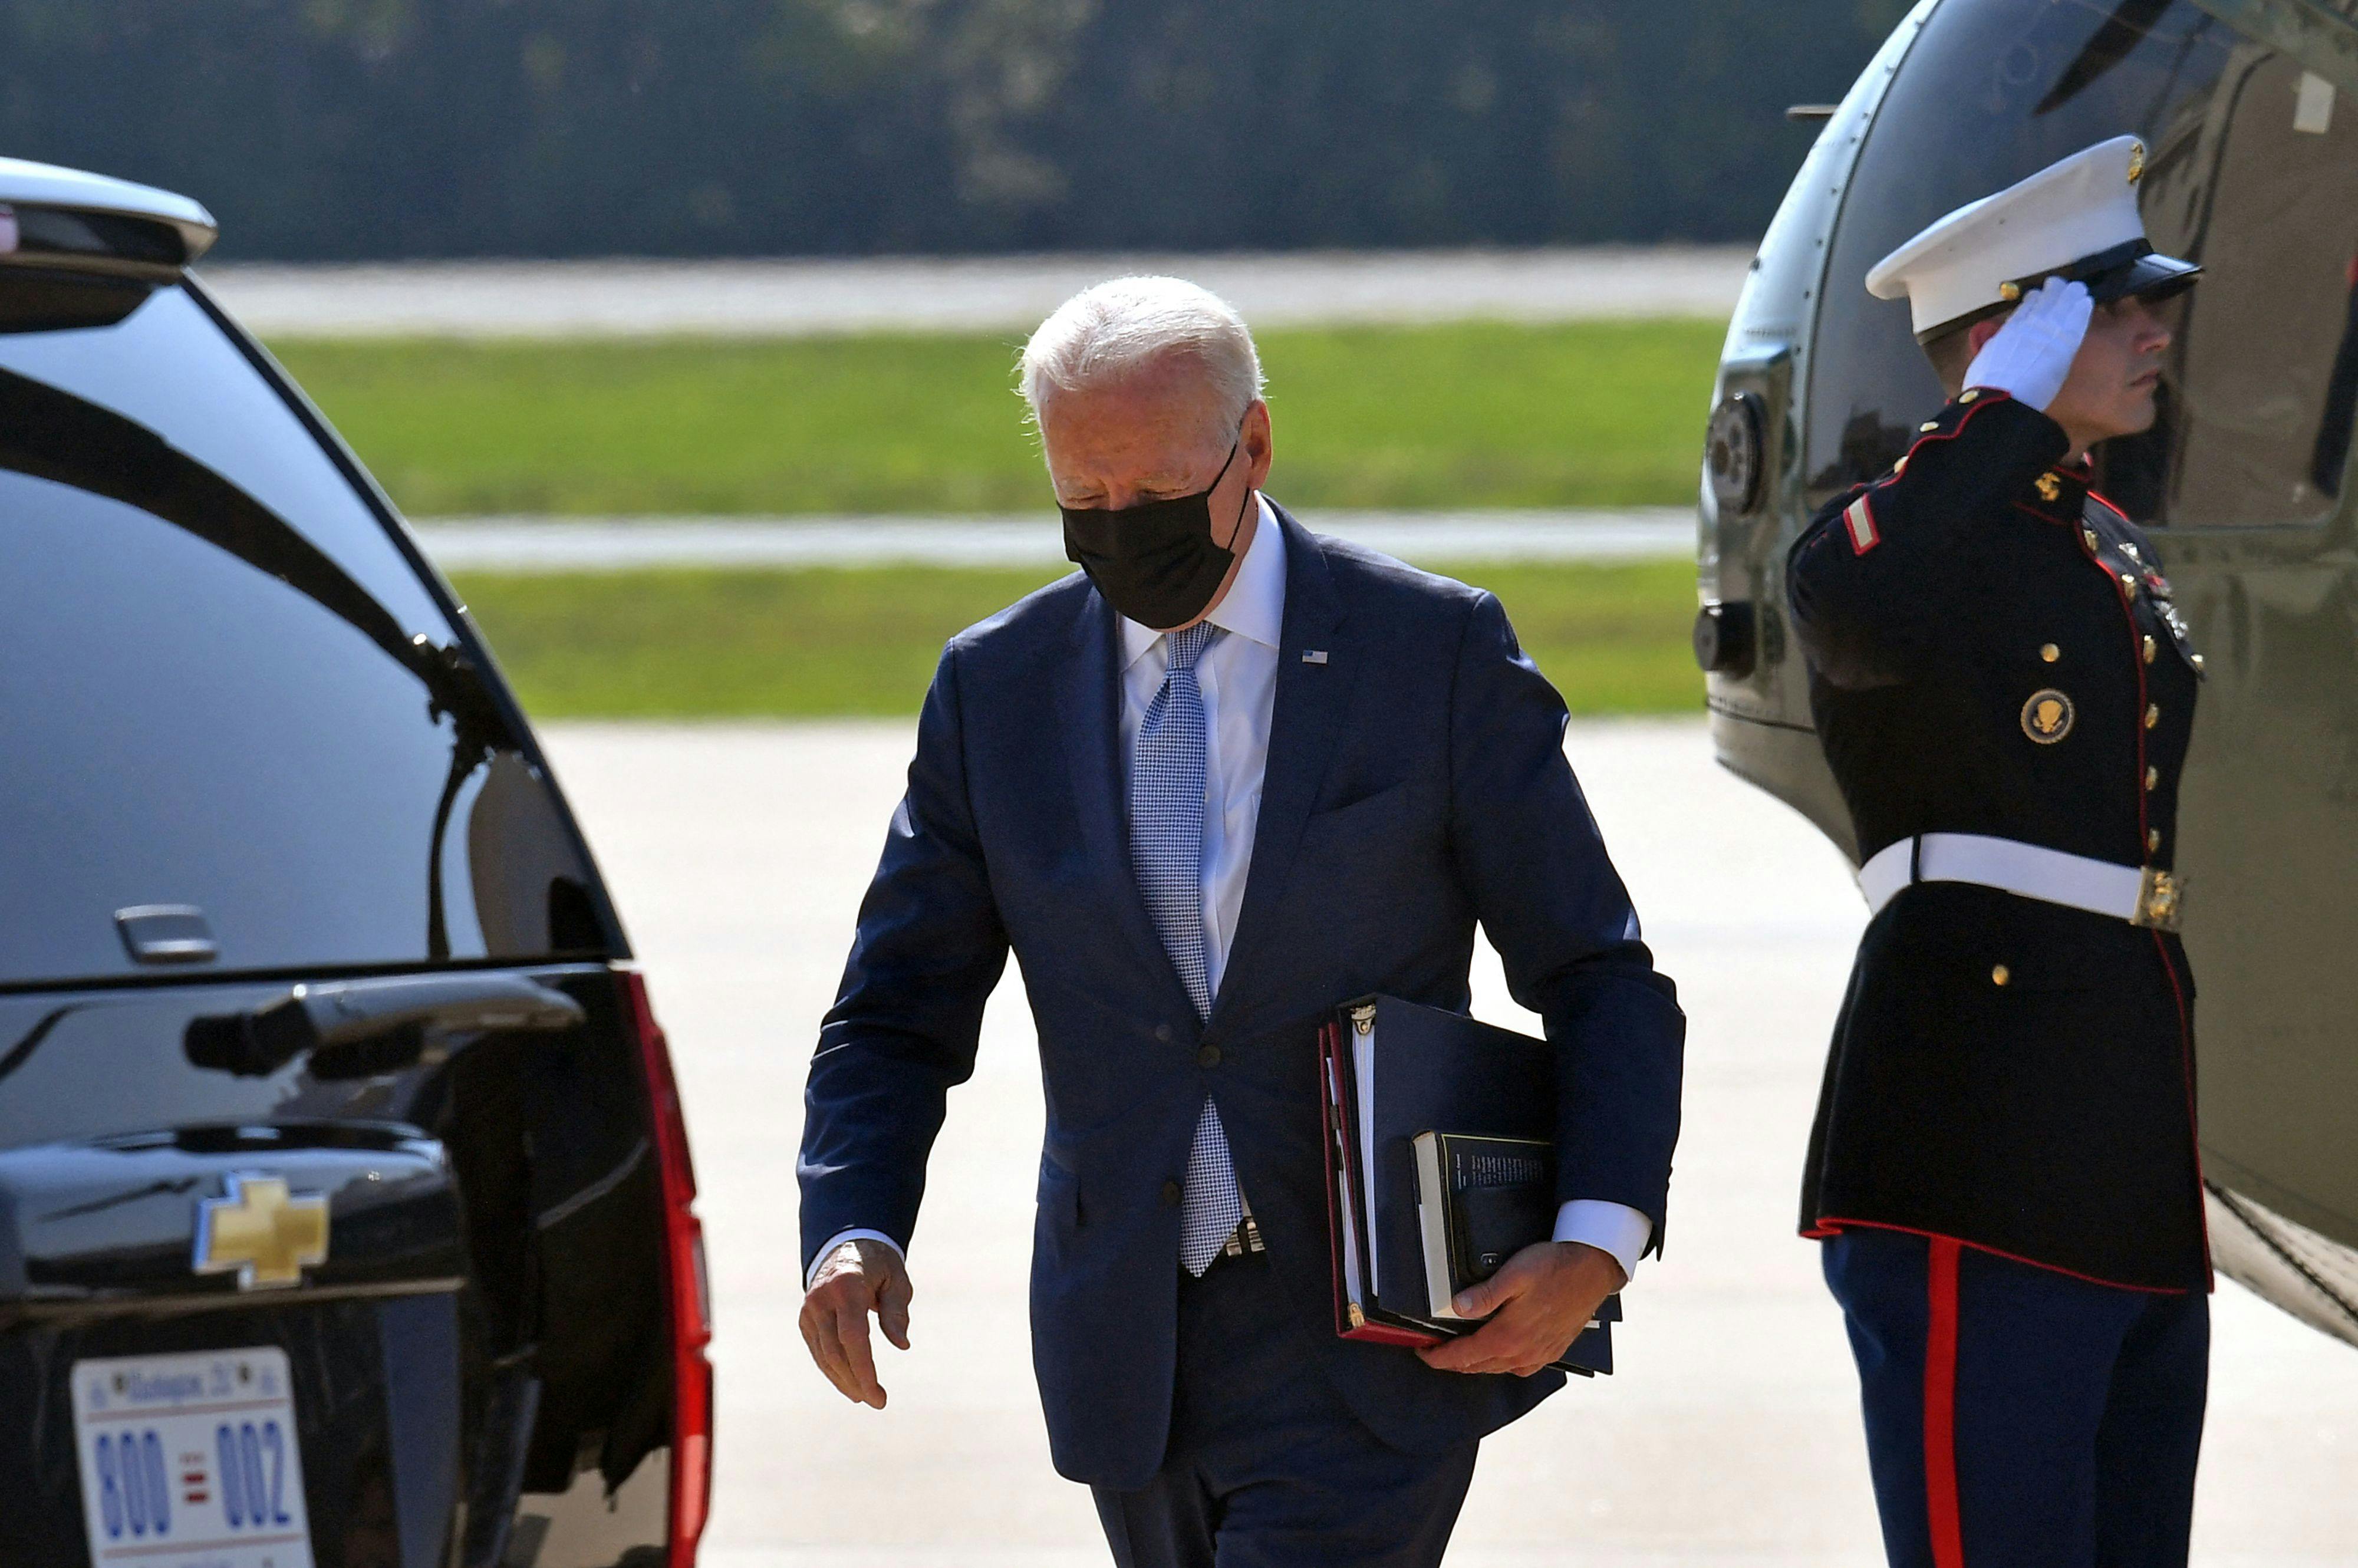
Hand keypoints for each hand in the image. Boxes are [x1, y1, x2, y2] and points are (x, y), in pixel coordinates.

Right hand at [798, 1238, 912, 1408]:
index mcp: (847, 1287)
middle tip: (877, 1401)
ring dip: (843, 1381)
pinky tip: (848, 1383)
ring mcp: (809, 1309)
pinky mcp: (805, 1319)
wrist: (845, 1244)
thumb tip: (902, 1345)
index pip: (853, 1338)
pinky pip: (818, 1350)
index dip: (865, 1371)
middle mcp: (822, 1299)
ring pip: (824, 1356)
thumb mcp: (897, 1280)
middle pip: (836, 1352)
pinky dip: (832, 1370)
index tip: (879, 1396)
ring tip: (864, 1396)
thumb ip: (897, 1311)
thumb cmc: (878, 1265)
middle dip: (856, 1382)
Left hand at [1416, 1240, 1625, 1376]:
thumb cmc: (1555, 1267)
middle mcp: (1522, 1352)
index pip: (1463, 1356)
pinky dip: (1501, 1365)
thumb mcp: (1515, 1274)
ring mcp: (1539, 1354)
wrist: (1593, 1269)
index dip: (1438, 1357)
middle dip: (1452, 1361)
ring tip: (1460, 1352)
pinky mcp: (1552, 1350)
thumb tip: (1456, 1308)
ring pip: (1497, 1369)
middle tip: (1435, 1351)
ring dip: (1475, 1364)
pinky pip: (1520, 1368)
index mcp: (1508, 1336)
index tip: (1423, 1351)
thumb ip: (1485, 1294)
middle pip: (1477, 1366)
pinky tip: (1499, 1355)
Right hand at [1963, 276, 2093, 412]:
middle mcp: (2030, 326)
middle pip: (2044, 303)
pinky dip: (2081, 309)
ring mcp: (2048, 332)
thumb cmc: (1987, 384)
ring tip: (2076, 287)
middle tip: (2057, 283)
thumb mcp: (1986, 357)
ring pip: (2062, 307)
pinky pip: (2076, 321)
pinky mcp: (2064, 344)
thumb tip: (1996, 339)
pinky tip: (2087, 301)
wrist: (2001, 394)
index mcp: (2010, 329)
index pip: (2025, 309)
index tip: (2036, 294)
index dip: (2033, 300)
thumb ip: (1995, 344)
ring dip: (2069, 294)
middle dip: (2052, 291)